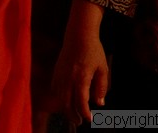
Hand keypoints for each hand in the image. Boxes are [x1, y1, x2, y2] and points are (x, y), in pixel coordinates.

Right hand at [45, 0, 109, 124]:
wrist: (78, 35)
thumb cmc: (93, 51)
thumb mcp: (102, 68)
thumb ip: (101, 87)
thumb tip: (100, 103)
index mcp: (81, 78)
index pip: (81, 102)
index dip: (85, 113)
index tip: (90, 119)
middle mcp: (68, 79)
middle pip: (67, 104)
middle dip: (73, 115)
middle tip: (80, 122)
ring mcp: (60, 76)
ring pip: (60, 98)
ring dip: (65, 108)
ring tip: (73, 114)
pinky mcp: (56, 72)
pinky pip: (55, 90)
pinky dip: (59, 98)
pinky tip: (65, 100)